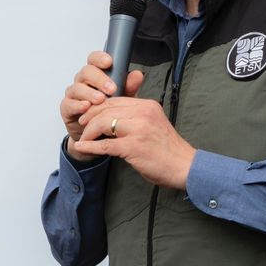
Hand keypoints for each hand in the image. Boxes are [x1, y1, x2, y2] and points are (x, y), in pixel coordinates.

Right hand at [61, 51, 145, 161]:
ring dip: (90, 93)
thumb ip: (129, 87)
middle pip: (86, 72)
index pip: (94, 60)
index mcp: (96, 75)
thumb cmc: (109, 114)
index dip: (99, 58)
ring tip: (100, 100)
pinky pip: (69, 103)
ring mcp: (74, 95)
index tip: (109, 62)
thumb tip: (137, 75)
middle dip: (99, 79)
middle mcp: (83, 82)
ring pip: (77, 87)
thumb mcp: (122, 100)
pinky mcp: (67, 108)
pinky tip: (86, 107)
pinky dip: (78, 105)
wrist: (97, 136)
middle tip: (111, 88)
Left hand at [73, 95, 195, 189]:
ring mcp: (138, 129)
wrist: (184, 166)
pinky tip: (82, 148)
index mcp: (147, 105)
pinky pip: (104, 145)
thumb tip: (112, 117)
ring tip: (83, 138)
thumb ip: (136, 117)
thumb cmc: (169, 149)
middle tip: (82, 125)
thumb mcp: (154, 123)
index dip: (97, 107)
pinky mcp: (133, 147)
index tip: (88, 114)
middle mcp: (143, 113)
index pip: (115, 100)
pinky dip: (90, 146)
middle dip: (89, 117)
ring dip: (88, 132)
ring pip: (102, 123)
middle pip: (106, 109)